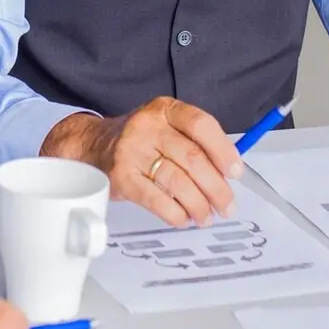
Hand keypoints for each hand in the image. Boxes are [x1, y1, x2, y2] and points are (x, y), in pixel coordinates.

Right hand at [41, 98, 243, 225]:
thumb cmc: (140, 139)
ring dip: (198, 204)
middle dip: (216, 186)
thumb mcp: (166, 126)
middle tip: (227, 205)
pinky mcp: (121, 177)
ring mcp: (132, 151)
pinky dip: (174, 212)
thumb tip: (229, 172)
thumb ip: (195, 142)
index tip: (236, 172)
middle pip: (192, 158)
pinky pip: (155, 198)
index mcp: (166, 109)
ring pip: (176, 181)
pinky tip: (184, 218)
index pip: (201, 125)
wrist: (92, 145)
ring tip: (207, 216)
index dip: (223, 150)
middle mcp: (148, 126)